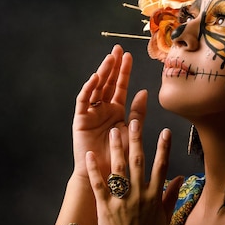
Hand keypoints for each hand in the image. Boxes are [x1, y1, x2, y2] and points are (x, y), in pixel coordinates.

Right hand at [72, 44, 146, 180]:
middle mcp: (102, 109)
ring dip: (102, 73)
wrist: (107, 176)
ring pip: (96, 88)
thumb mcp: (132, 131)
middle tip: (117, 48)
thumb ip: (137, 113)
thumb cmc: (120, 157)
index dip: (124, 71)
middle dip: (112, 65)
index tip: (129, 55)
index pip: (120, 86)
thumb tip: (144, 92)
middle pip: (107, 83)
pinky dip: (88, 89)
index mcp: (116, 110)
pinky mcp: (80, 120)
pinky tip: (96, 78)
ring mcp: (90, 113)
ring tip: (109, 58)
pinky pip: (83, 101)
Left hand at [86, 116, 182, 224]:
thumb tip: (181, 177)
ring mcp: (122, 200)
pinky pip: (99, 185)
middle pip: (138, 162)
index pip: (161, 166)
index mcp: (154, 195)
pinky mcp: (105, 207)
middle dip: (136, 140)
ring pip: (118, 169)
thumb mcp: (164, 217)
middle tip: (134, 121)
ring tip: (113, 131)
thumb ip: (172, 195)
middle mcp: (139, 195)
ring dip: (116, 148)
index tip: (165, 131)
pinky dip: (94, 169)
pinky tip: (90, 155)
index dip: (163, 148)